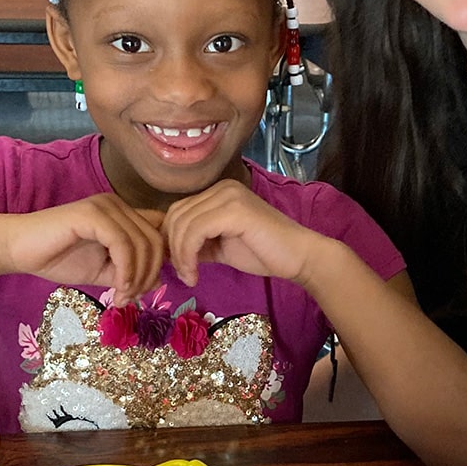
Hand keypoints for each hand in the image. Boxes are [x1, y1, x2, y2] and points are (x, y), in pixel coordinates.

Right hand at [1, 194, 165, 303]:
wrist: (19, 250)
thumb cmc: (58, 258)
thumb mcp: (103, 270)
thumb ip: (130, 273)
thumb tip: (160, 280)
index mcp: (123, 214)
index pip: (160, 233)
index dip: (161, 262)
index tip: (144, 290)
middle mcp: (118, 205)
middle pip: (156, 239)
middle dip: (150, 274)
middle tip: (130, 298)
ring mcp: (105, 207)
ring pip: (142, 243)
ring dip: (138, 277)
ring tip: (122, 296)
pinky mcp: (92, 214)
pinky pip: (122, 244)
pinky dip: (126, 270)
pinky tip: (118, 288)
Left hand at [162, 180, 324, 286]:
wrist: (299, 257)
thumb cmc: (265, 253)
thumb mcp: (221, 247)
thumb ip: (197, 243)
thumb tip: (168, 251)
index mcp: (219, 192)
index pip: (179, 211)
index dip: (171, 240)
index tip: (179, 267)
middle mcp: (222, 188)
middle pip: (176, 214)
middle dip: (173, 248)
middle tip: (184, 274)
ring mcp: (228, 196)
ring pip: (183, 224)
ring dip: (180, 256)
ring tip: (190, 277)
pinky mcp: (234, 210)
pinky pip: (195, 231)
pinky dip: (188, 255)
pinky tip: (195, 274)